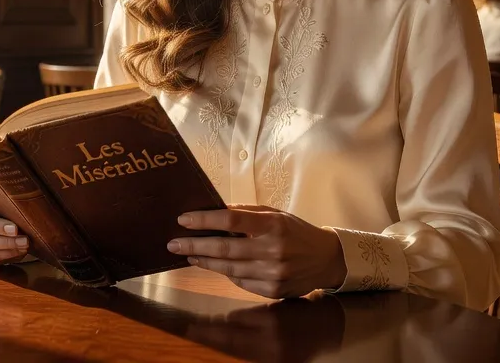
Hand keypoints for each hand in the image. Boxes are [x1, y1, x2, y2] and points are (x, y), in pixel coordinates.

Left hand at [167, 205, 345, 298]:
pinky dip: (225, 272)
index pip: (231, 220)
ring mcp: (273, 272)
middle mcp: (273, 249)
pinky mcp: (272, 290)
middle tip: (173, 243)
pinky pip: (240, 281)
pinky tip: (213, 265)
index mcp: (273, 224)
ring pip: (228, 268)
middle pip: (225, 248)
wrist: (325, 259)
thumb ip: (246, 213)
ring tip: (188, 254)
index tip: (183, 220)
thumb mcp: (275, 214)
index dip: (205, 220)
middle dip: (195, 245)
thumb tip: (213, 210)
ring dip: (204, 261)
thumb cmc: (295, 232)